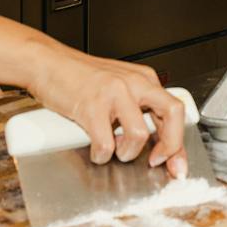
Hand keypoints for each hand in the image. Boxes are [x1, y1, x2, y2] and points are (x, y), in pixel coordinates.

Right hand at [27, 49, 186, 174]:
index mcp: (144, 79)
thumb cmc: (79, 78)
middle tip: (155, 161)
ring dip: (128, 152)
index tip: (175, 163)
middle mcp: (134, 83)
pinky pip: (106, 144)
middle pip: (171, 114)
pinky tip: (96, 150)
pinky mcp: (91, 106)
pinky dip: (102, 155)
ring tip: (115, 150)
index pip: (175, 109)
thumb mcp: (118, 87)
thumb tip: (155, 142)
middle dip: (170, 146)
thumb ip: (137, 109)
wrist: (47, 63)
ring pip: (139, 134)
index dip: (178, 142)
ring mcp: (113, 93)